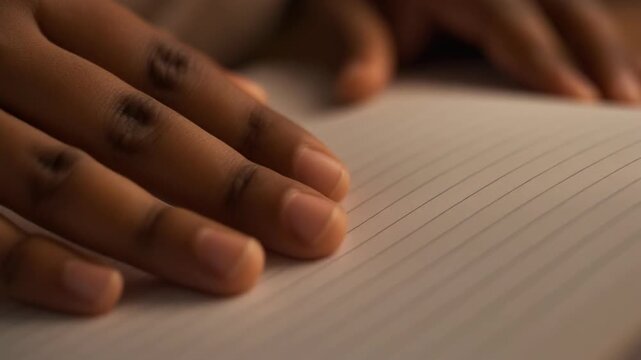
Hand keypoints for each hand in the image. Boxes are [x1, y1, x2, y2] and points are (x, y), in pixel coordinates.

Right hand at [0, 0, 348, 314]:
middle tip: (314, 229)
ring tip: (236, 268)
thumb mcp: (61, 34)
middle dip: (233, 184)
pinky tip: (104, 296)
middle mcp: (3, 44)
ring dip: (155, 228)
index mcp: (53, 8)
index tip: (327, 179)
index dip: (257, 133)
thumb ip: (146, 73)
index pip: (178, 79)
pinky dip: (31, 263)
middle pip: (140, 126)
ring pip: (63, 174)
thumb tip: (253, 109)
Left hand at [282, 0, 640, 104]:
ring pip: (572, 6)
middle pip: (559, 6)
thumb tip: (355, 90)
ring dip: (605, 47)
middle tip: (624, 104)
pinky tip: (610, 75)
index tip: (575, 98)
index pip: (507, 19)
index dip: (542, 56)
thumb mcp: (341, 8)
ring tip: (629, 97)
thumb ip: (358, 41)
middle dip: (596, 53)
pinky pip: (560, 12)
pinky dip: (589, 41)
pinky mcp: (508, 1)